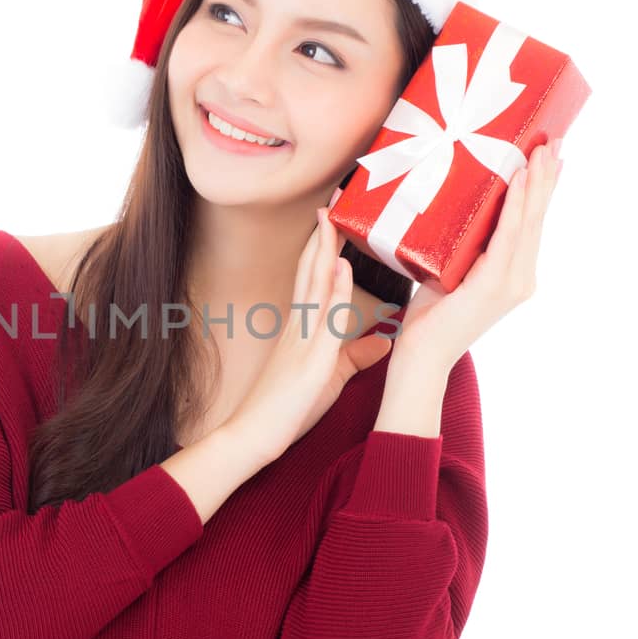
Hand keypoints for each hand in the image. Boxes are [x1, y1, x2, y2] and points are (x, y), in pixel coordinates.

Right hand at [224, 206, 393, 463]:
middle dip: (322, 236)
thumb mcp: (330, 378)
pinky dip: (334, 288)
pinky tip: (341, 266)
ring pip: (315, 284)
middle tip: (330, 201)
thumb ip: (355, 356)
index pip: (314, 279)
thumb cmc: (286, 411)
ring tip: (333, 217)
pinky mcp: (309, 358)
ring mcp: (302, 339)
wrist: (252, 437)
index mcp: (301, 329)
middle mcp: (299, 326)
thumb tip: (385, 342)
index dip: (323, 249)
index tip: (332, 220)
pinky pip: (324, 316)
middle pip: (311, 271)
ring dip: (325, 249)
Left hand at [394, 139, 563, 369]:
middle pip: (537, 219)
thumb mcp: (449, 269)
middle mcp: (521, 278)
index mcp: (513, 274)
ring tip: (543, 151)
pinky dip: (515, 208)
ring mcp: (512, 284)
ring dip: (536, 184)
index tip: (550, 157)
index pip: (531, 224)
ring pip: (527, 223)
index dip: (542, 190)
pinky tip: (520, 182)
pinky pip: (506, 238)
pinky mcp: (494, 286)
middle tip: (556, 141)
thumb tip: (450, 210)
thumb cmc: (429, 315)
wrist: (421, 356)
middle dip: (546, 177)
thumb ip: (459, 246)